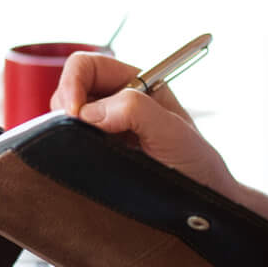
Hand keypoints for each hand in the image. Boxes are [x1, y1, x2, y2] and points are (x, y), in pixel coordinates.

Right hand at [51, 51, 241, 198]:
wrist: (203, 200)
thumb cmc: (197, 162)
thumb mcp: (174, 132)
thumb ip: (137, 111)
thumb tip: (90, 112)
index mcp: (134, 82)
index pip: (88, 66)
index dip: (73, 83)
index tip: (75, 114)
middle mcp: (115, 100)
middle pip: (69, 89)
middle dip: (65, 108)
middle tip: (76, 137)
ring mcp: (104, 128)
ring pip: (64, 118)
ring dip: (66, 132)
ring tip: (92, 152)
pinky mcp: (97, 152)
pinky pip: (69, 143)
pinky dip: (67, 149)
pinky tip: (87, 162)